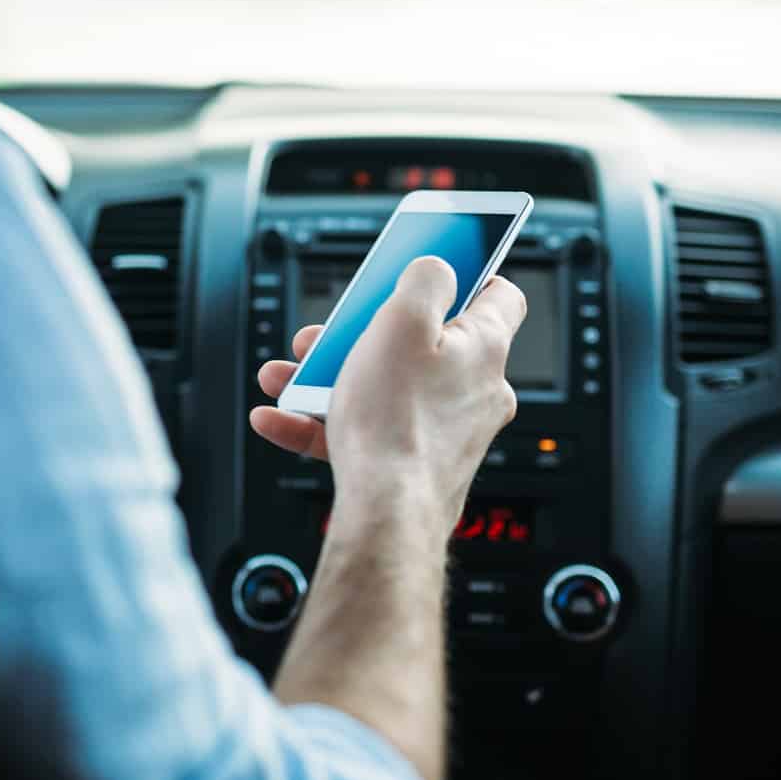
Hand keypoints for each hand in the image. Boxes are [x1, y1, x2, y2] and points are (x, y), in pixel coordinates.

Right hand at [250, 258, 525, 527]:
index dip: (468, 271)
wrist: (387, 513)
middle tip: (331, 332)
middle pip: (422, 343)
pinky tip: (281, 418)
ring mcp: (446, 431)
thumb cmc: (398, 422)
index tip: (434, 266)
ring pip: (386, 387)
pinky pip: (366, 432)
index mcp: (483, 347)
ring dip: (331, 377)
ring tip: (290, 376)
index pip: (498, 294)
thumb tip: (437, 268)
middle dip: (363, 333)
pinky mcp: (415, 464)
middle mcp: (475, 390)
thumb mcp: (403, 321)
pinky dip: (323, 422)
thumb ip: (425, 280)